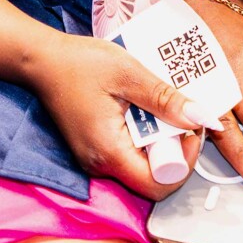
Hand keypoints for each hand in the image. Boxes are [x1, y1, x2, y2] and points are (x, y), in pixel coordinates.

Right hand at [25, 30, 209, 200]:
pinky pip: (128, 154)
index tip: (189, 130)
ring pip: (141, 166)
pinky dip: (143, 136)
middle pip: (152, 177)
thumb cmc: (79, 63)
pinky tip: (141, 109)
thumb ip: (165, 99)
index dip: (184, 161)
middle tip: (177, 114)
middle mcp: (100, 165)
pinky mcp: (94, 150)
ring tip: (158, 106)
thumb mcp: (129, 73)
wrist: (41, 59)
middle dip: (173, 149)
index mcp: (108, 151)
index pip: (159, 183)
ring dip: (158, 141)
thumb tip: (201, 118)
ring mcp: (95, 159)